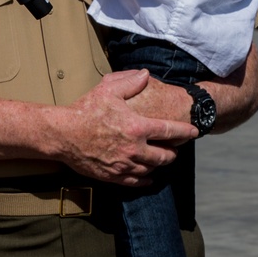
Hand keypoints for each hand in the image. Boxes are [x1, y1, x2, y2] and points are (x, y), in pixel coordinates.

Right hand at [55, 70, 196, 185]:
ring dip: (159, 165)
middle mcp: (134, 149)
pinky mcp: (113, 176)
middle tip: (175, 148)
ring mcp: (124, 165)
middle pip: (165, 156)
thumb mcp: (108, 90)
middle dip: (174, 152)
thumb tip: (145, 74)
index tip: (194, 131)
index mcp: (137, 128)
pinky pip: (136, 182)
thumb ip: (130, 82)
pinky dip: (145, 180)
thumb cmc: (85, 111)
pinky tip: (148, 177)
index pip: (170, 131)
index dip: (185, 132)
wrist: (63, 134)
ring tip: (161, 159)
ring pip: (151, 169)